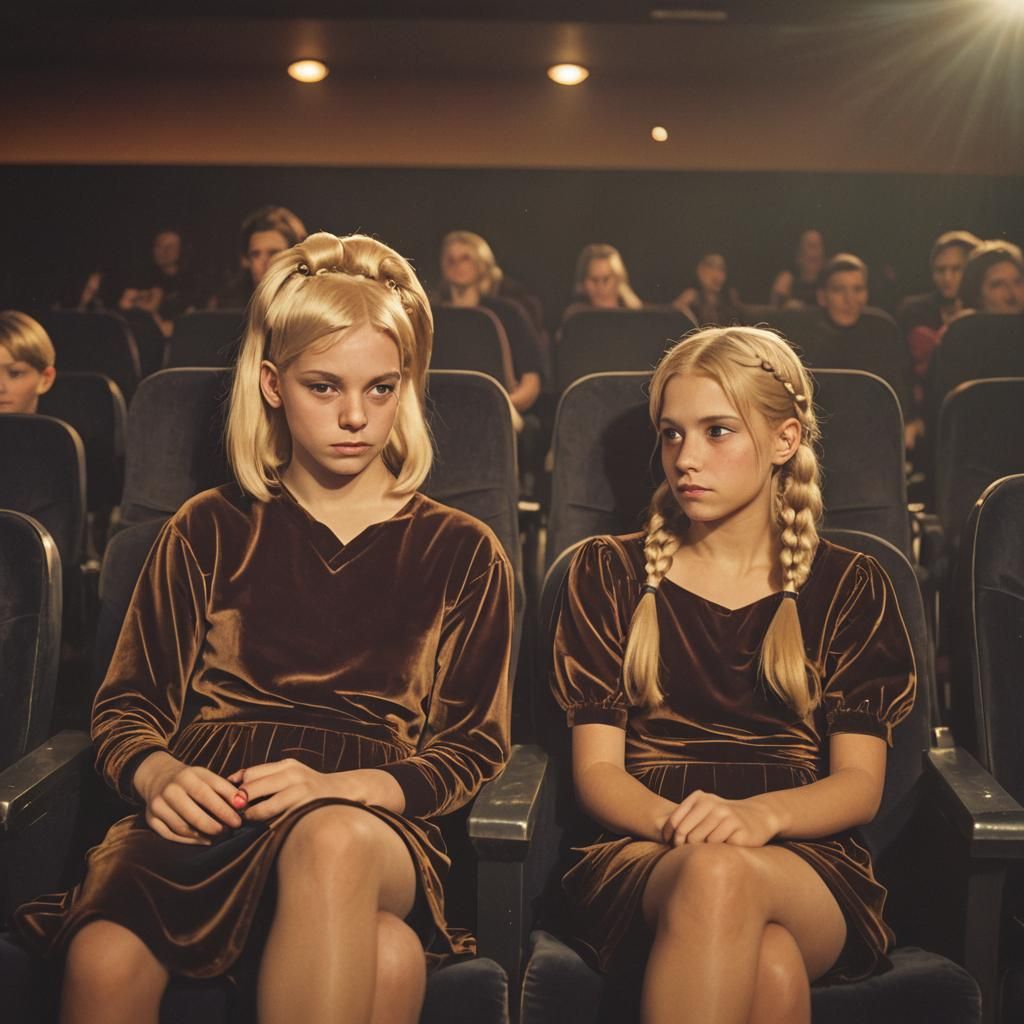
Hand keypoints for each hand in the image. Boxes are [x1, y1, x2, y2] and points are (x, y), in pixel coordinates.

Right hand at [134, 751, 246, 845]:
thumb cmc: (190, 778)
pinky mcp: (151, 818)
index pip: (208, 794)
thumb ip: (224, 788)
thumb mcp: (206, 776)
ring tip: (218, 835)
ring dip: (203, 834)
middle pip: (194, 814)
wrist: (158, 776)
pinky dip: (189, 840)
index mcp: (187, 776)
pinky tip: (203, 840)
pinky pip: (170, 835)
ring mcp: (158, 805)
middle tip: (229, 830)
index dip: (225, 809)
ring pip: (183, 827)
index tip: (239, 819)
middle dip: (215, 825)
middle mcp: (170, 790)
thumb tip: (242, 804)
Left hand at [228, 760, 405, 821]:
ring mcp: (301, 793)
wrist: (345, 791)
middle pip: (252, 789)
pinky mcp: (306, 810)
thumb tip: (232, 780)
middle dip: (239, 804)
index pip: (250, 774)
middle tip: (234, 815)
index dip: (236, 788)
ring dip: (251, 818)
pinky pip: (278, 821)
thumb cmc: (311, 786)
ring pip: (263, 808)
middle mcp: (294, 775)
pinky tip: (266, 829)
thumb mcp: (291, 773)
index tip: (231, 799)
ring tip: (249, 823)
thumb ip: (266, 776)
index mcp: (287, 765)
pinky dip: (267, 827)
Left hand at [658, 790, 778, 847]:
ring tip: (704, 850)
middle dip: (682, 846)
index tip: (670, 845)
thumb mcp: (705, 810)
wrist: (757, 816)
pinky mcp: (736, 828)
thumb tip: (665, 838)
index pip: (674, 821)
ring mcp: (724, 815)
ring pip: (700, 841)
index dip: (669, 837)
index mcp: (699, 798)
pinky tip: (719, 849)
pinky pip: (717, 845)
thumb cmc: (724, 817)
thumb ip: (686, 819)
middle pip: (685, 833)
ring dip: (699, 850)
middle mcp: (711, 804)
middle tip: (685, 853)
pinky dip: (714, 851)